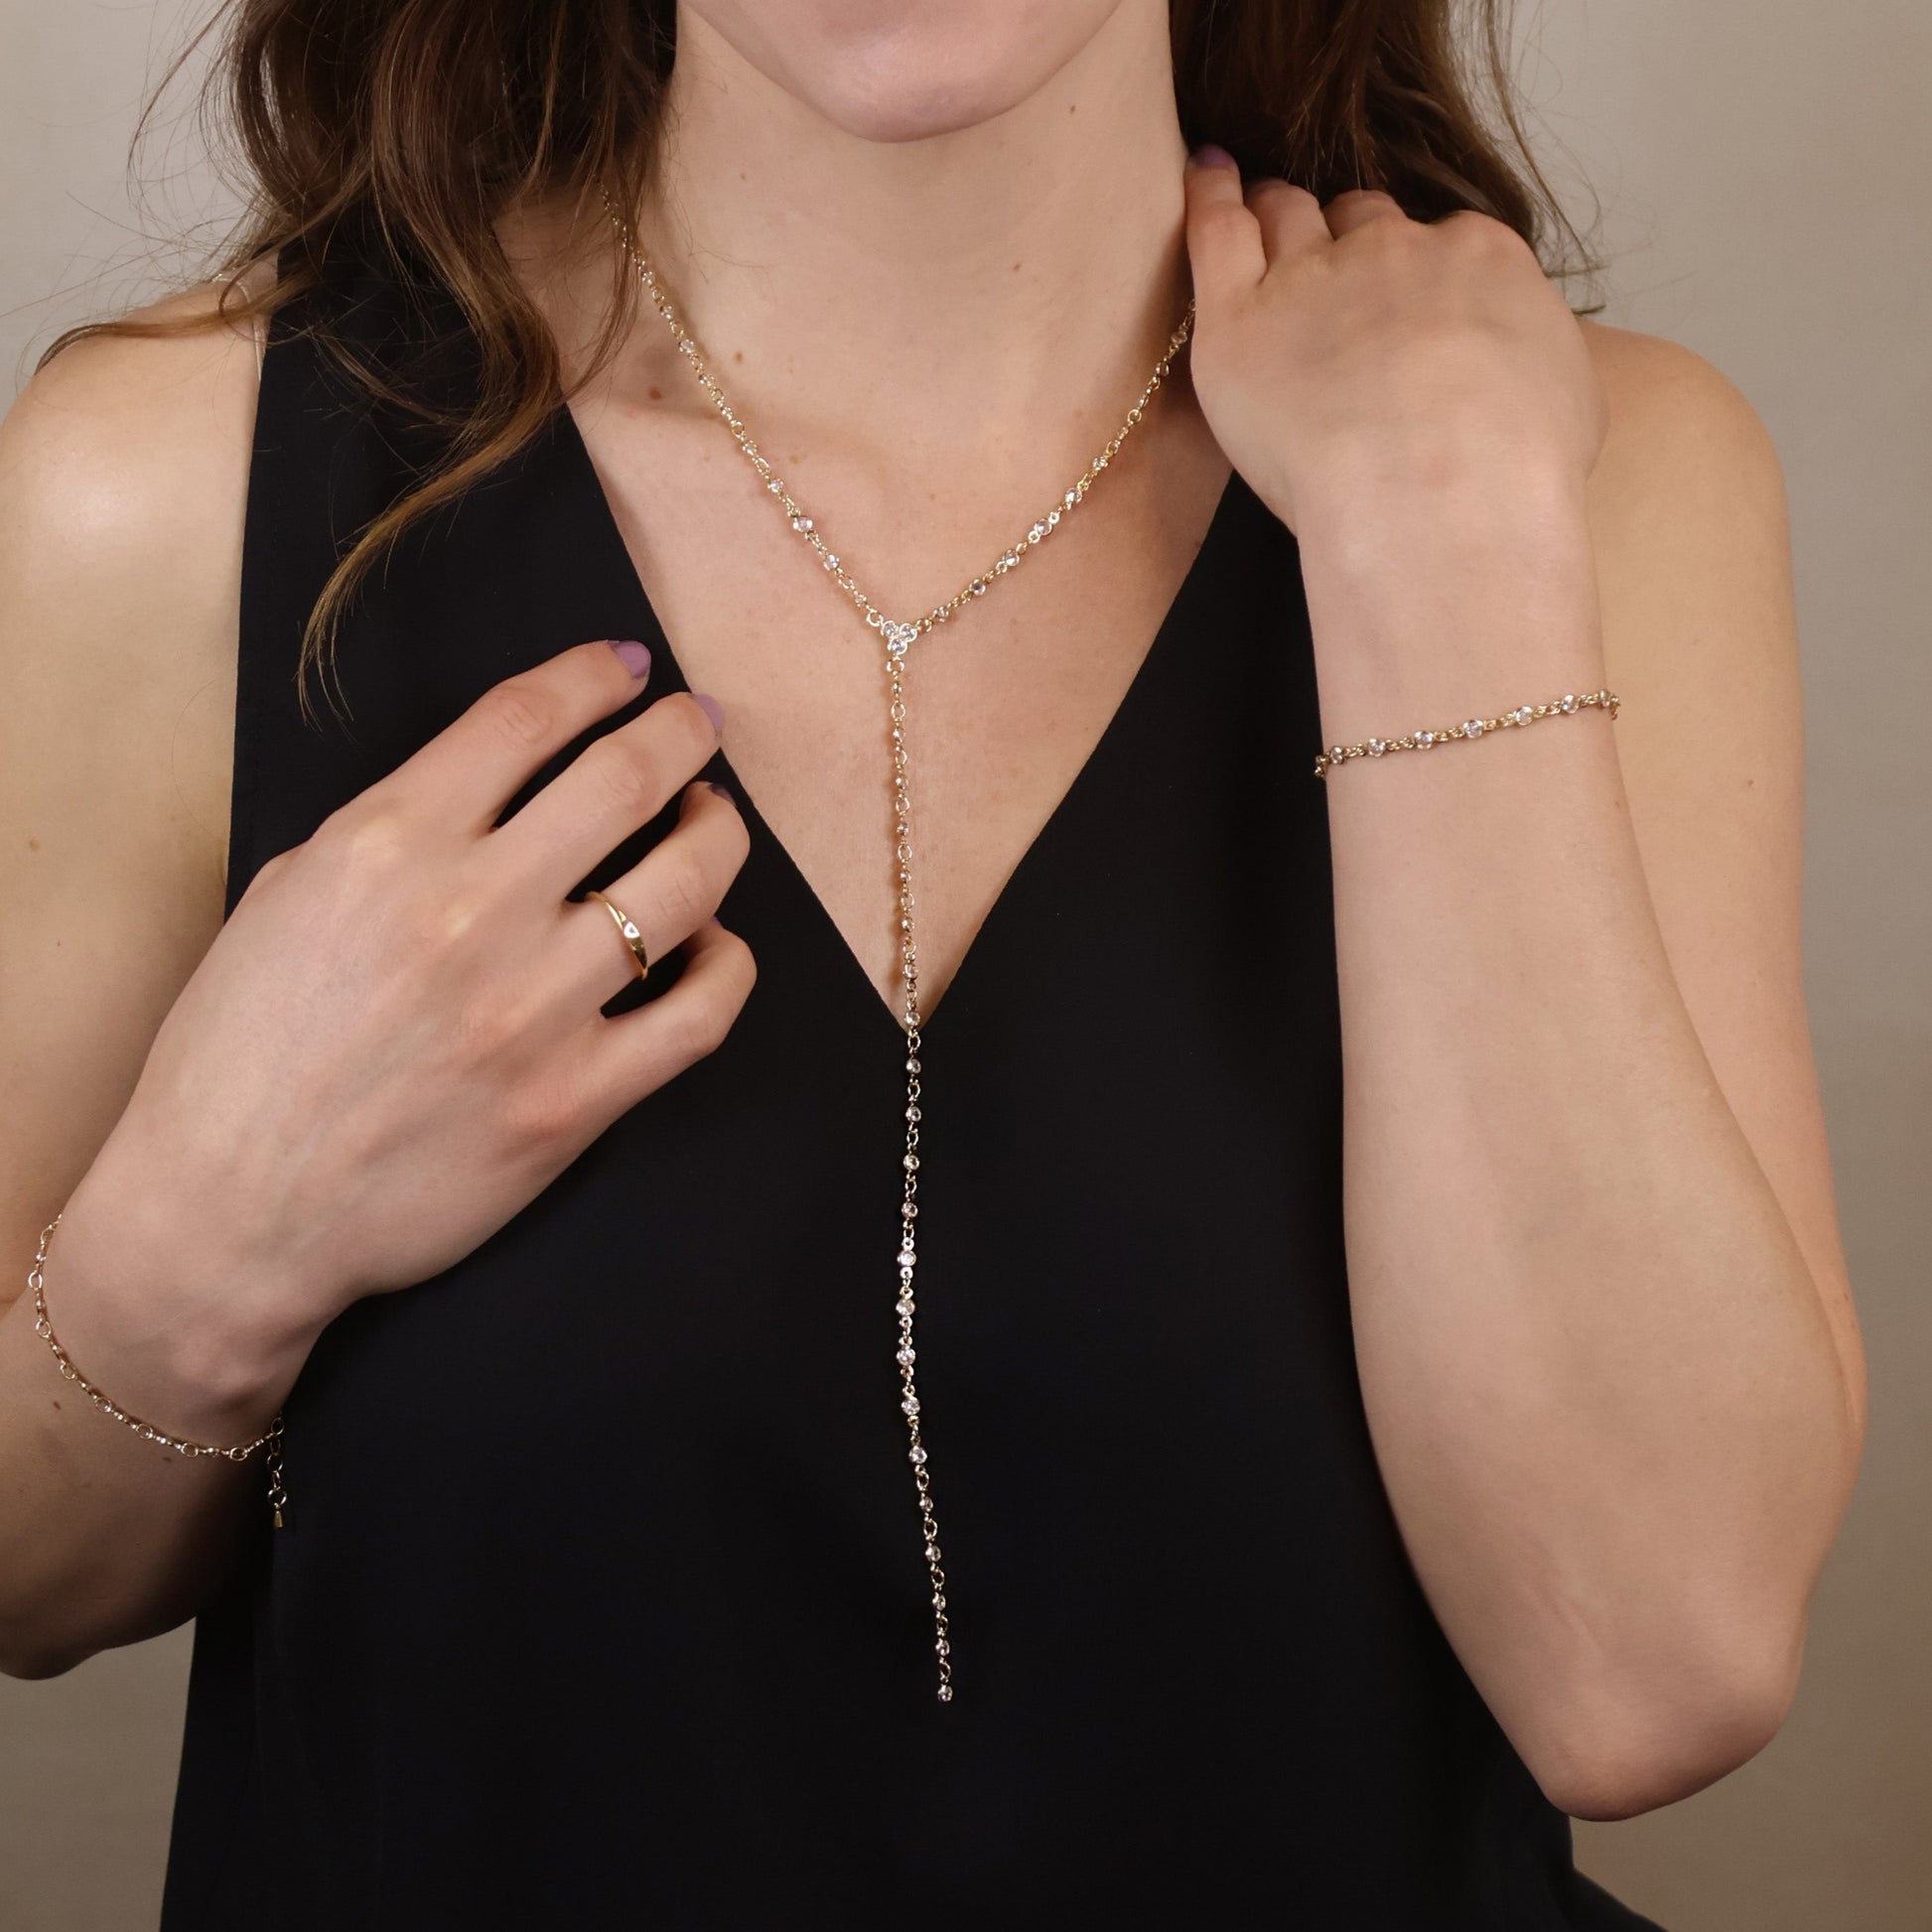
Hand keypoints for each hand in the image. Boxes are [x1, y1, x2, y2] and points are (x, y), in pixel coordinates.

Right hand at [55, 639, 753, 1402]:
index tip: (627, 667)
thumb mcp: (287, 896)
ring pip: (686, 884)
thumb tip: (497, 790)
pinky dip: (728, 965)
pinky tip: (715, 946)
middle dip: (680, 734)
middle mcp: (472, 910)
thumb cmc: (239, 1057)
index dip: (593, 676)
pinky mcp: (575, 1101)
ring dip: (718, 833)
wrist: (229, 1216)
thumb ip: (394, 831)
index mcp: (388, 842)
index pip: (525, 718)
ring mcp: (533, 1009)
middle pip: (627, 778)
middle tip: (698, 725)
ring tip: (713, 822)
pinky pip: (700, 1014)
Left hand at [1180, 151, 1604, 538]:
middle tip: (1328, 271)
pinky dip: (1210, 193)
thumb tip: (1521, 380)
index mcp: (1478, 262)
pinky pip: (1216, 228)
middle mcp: (1396, 251)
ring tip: (1260, 214)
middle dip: (1345, 237)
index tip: (1404, 301)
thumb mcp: (1569, 405)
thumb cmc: (1515, 471)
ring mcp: (1313, 277)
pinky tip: (1207, 171)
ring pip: (1287, 215)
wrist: (1443, 493)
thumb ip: (1534, 367)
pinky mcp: (1240, 319)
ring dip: (1277, 213)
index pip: (1440, 246)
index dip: (1416, 270)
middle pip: (1359, 221)